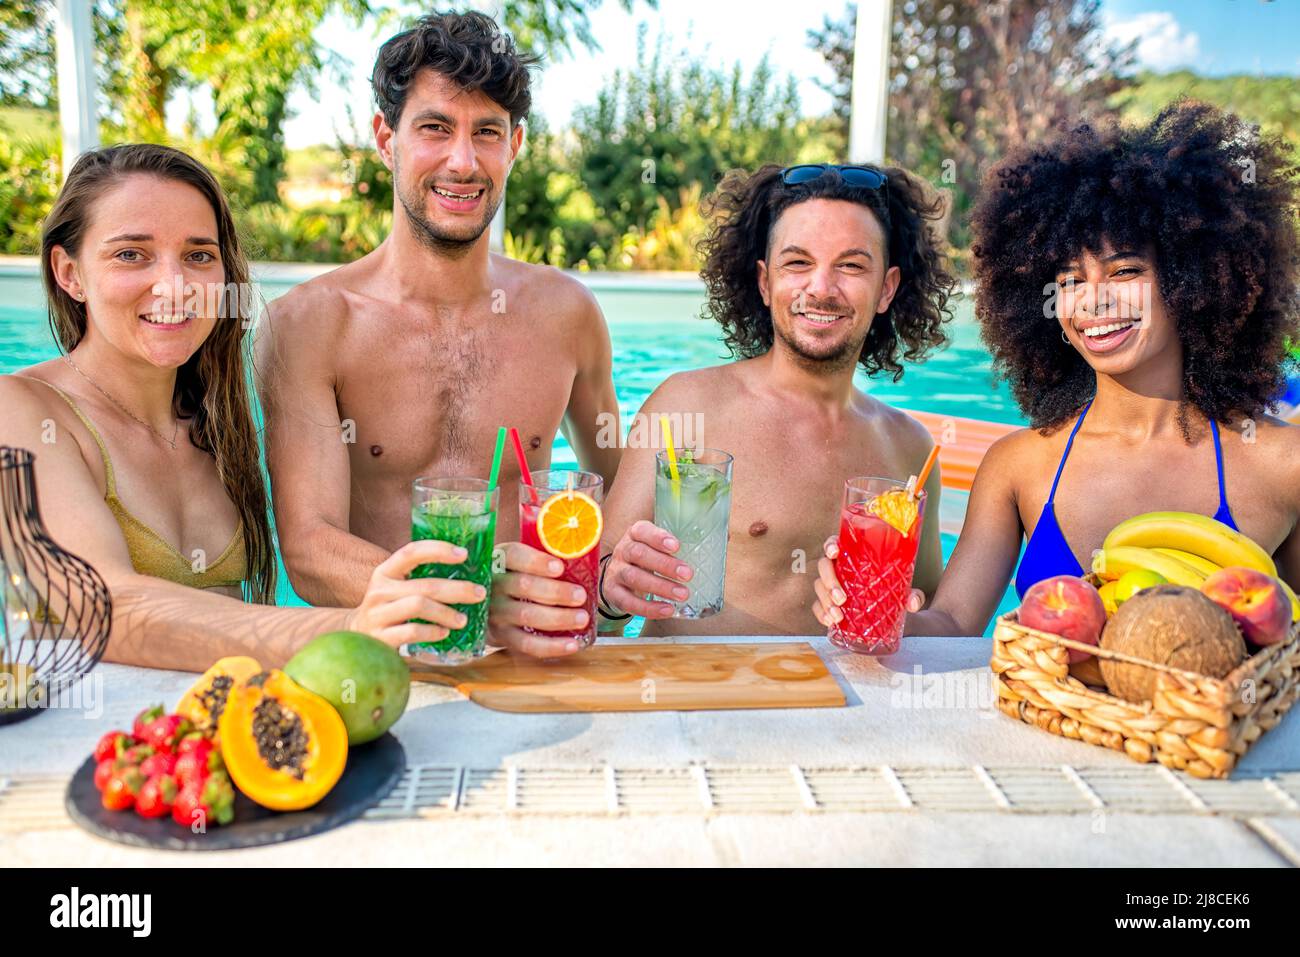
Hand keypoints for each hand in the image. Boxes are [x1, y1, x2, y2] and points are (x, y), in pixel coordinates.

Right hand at [344, 540, 485, 646]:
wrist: (356, 637)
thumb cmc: (389, 609)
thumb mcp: (396, 588)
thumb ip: (420, 578)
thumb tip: (467, 570)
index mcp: (385, 572)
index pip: (411, 552)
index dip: (438, 550)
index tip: (464, 554)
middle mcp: (379, 590)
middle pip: (425, 585)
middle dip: (457, 589)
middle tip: (480, 594)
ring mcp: (378, 614)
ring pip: (419, 606)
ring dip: (447, 612)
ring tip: (463, 620)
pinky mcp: (380, 638)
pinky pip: (411, 631)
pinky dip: (432, 631)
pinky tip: (444, 633)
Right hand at [488, 542, 589, 657]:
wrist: (482, 606)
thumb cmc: (514, 577)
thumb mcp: (519, 561)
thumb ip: (543, 551)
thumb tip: (585, 540)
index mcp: (499, 560)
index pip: (514, 555)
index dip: (536, 561)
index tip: (559, 567)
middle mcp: (493, 585)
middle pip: (523, 586)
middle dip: (556, 592)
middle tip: (580, 595)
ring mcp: (494, 612)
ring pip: (526, 615)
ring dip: (558, 618)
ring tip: (582, 617)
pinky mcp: (500, 637)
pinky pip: (526, 644)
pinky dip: (551, 647)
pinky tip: (572, 644)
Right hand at [602, 520, 690, 618]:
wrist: (617, 575)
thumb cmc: (645, 558)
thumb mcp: (655, 546)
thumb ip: (677, 545)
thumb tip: (716, 544)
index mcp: (634, 535)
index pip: (642, 531)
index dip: (658, 537)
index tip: (676, 546)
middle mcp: (623, 551)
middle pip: (639, 554)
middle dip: (665, 565)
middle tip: (688, 574)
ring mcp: (616, 572)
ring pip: (634, 577)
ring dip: (660, 587)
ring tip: (682, 594)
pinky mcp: (613, 592)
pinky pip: (628, 601)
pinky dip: (648, 608)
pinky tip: (667, 609)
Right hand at [812, 535, 924, 626]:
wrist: (892, 617)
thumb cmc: (894, 593)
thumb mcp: (906, 592)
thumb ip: (914, 595)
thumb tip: (912, 602)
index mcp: (854, 556)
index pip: (836, 544)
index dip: (830, 545)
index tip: (835, 552)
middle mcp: (840, 568)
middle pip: (824, 566)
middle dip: (829, 581)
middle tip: (842, 598)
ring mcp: (832, 586)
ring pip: (819, 587)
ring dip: (825, 601)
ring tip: (838, 615)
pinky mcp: (829, 604)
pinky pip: (818, 607)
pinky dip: (821, 614)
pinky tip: (830, 621)